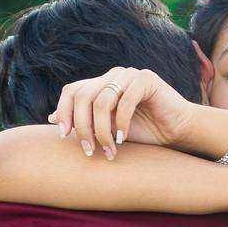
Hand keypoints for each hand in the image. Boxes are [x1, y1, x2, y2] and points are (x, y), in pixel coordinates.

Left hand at [46, 67, 195, 159]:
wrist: (177, 131)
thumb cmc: (143, 132)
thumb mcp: (108, 130)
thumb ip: (84, 121)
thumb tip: (51, 118)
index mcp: (101, 84)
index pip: (72, 91)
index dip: (64, 112)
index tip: (64, 137)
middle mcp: (113, 76)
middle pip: (83, 96)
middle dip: (83, 127)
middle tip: (88, 151)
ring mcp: (130, 75)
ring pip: (102, 101)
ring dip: (102, 131)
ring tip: (109, 150)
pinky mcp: (147, 80)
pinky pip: (125, 101)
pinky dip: (121, 124)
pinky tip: (123, 140)